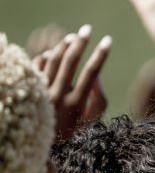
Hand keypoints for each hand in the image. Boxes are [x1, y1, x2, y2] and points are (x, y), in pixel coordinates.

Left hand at [34, 25, 110, 141]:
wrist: (37, 143)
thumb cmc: (70, 131)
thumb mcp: (90, 121)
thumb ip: (99, 100)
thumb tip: (97, 77)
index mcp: (76, 104)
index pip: (91, 73)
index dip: (101, 55)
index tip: (108, 40)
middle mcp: (57, 96)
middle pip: (70, 61)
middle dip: (81, 42)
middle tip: (88, 29)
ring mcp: (40, 91)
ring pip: (52, 59)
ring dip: (63, 46)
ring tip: (72, 38)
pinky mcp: (28, 88)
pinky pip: (36, 64)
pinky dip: (46, 56)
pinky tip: (54, 53)